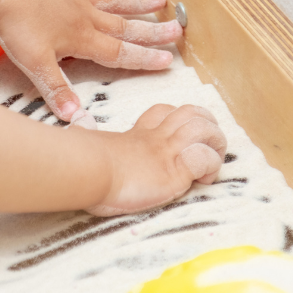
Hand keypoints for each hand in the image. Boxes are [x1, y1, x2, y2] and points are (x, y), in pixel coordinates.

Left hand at [0, 0, 182, 121]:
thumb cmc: (17, 29)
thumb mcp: (35, 65)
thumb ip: (57, 89)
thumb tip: (74, 116)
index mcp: (83, 39)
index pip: (120, 53)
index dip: (144, 58)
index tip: (168, 60)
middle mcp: (86, 17)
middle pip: (125, 26)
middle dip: (152, 31)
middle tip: (177, 30)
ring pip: (115, 0)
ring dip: (138, 1)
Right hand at [86, 104, 225, 215]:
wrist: (87, 171)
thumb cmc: (81, 162)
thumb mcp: (84, 141)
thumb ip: (84, 130)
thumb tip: (77, 120)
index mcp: (137, 134)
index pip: (163, 113)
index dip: (176, 120)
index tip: (175, 140)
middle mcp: (156, 138)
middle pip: (192, 113)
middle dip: (208, 126)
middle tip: (205, 147)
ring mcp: (167, 152)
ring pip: (205, 129)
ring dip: (215, 145)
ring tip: (210, 163)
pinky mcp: (175, 171)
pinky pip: (204, 159)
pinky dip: (210, 168)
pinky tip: (200, 180)